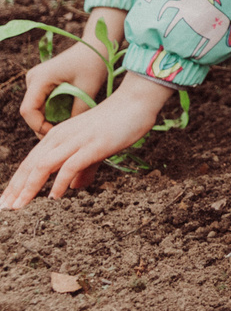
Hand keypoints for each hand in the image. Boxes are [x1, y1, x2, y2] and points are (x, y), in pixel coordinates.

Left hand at [2, 73, 170, 207]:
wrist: (137, 102)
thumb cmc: (117, 123)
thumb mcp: (95, 147)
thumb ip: (84, 168)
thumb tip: (75, 188)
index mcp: (58, 136)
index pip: (30, 162)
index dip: (16, 182)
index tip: (6, 201)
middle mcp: (61, 137)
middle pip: (30, 165)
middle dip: (15, 188)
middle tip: (5, 209)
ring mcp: (76, 140)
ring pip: (43, 165)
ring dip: (29, 187)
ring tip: (20, 206)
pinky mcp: (93, 145)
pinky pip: (70, 165)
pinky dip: (59, 182)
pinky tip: (54, 197)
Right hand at [18, 13, 118, 135]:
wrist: (97, 45)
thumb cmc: (94, 63)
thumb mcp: (87, 89)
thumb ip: (76, 112)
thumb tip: (69, 133)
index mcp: (40, 78)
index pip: (28, 111)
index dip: (39, 126)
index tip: (57, 133)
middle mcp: (33, 79)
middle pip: (31, 112)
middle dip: (45, 125)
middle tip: (64, 135)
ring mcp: (36, 80)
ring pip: (37, 108)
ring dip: (49, 118)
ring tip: (67, 125)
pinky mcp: (42, 82)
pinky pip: (43, 102)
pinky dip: (53, 111)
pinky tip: (67, 116)